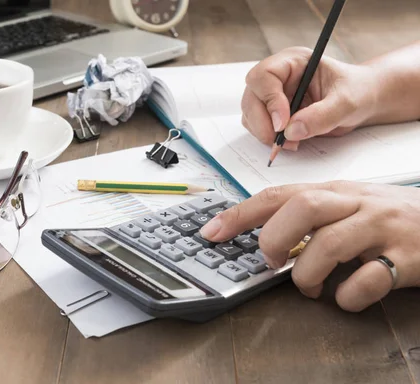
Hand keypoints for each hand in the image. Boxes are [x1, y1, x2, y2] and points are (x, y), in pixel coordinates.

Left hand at [200, 181, 419, 311]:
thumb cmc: (391, 218)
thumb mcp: (348, 204)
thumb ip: (310, 215)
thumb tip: (263, 234)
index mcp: (336, 191)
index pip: (279, 194)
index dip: (240, 214)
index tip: (211, 232)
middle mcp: (356, 203)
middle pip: (302, 206)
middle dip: (273, 238)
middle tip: (271, 260)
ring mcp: (382, 228)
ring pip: (329, 244)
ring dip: (306, 275)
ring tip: (308, 286)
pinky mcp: (407, 258)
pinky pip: (367, 281)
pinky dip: (347, 297)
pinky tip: (346, 298)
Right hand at [241, 47, 378, 149]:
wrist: (363, 102)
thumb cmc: (358, 92)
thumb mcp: (347, 102)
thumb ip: (322, 115)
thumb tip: (291, 131)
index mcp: (293, 62)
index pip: (264, 76)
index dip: (269, 100)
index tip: (283, 123)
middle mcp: (278, 77)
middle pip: (252, 97)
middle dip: (262, 122)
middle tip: (279, 141)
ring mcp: (272, 95)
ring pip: (250, 114)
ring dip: (264, 132)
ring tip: (291, 142)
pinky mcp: (272, 113)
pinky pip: (258, 126)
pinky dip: (268, 138)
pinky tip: (289, 142)